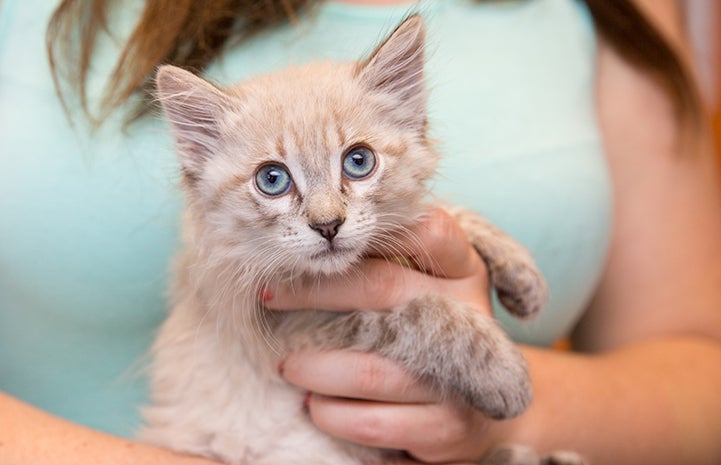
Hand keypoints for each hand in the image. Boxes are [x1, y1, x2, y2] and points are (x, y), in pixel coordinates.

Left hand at [266, 209, 513, 462]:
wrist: (480, 416)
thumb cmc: (433, 338)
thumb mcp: (425, 294)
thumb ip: (387, 266)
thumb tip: (306, 251)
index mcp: (465, 273)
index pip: (428, 230)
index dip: (375, 228)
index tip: (319, 243)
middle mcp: (470, 317)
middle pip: (382, 286)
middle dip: (314, 292)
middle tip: (270, 297)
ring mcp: (462, 374)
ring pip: (370, 368)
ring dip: (314, 368)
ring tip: (287, 366)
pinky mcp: (447, 426)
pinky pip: (374, 422)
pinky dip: (333, 415)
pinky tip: (316, 407)